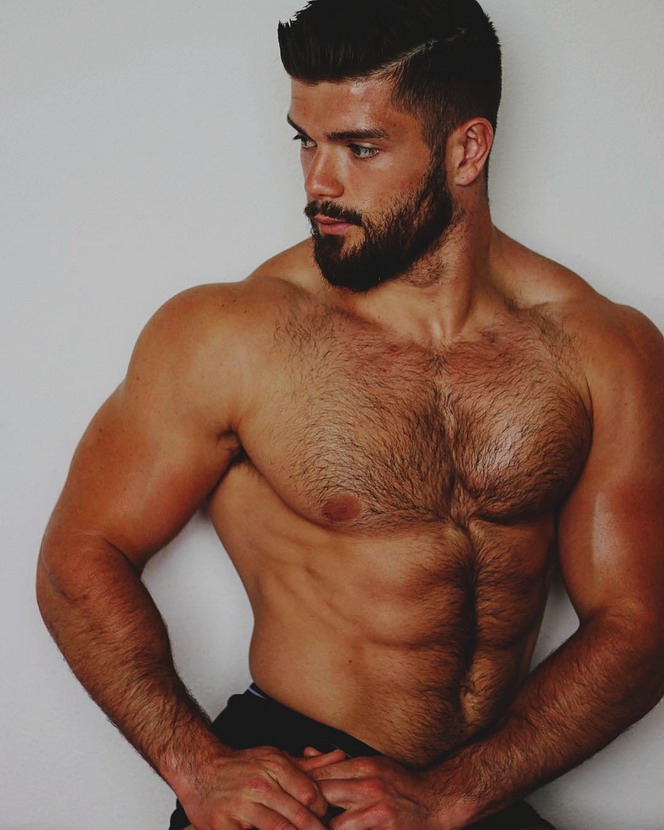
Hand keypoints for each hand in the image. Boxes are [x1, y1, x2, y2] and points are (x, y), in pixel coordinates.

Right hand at [180, 745, 345, 828]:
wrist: (200, 769)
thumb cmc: (241, 766)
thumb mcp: (275, 758)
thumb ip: (309, 764)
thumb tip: (340, 757)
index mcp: (275, 766)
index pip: (310, 794)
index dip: (322, 811)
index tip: (327, 821)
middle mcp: (260, 785)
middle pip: (298, 815)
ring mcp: (242, 806)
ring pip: (279, 829)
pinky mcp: (225, 826)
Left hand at [306, 751, 458, 829]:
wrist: (436, 801)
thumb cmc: (401, 784)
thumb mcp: (371, 765)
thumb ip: (338, 763)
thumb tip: (306, 753)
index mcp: (364, 766)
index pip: (321, 774)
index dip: (303, 787)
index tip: (292, 796)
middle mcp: (369, 785)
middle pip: (324, 796)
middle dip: (310, 810)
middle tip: (299, 817)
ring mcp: (378, 810)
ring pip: (335, 824)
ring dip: (327, 829)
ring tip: (319, 829)